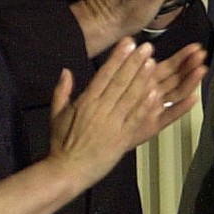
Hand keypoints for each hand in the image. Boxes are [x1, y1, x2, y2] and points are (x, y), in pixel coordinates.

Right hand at [45, 40, 205, 185]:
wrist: (68, 170)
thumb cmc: (61, 143)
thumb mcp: (56, 114)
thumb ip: (62, 91)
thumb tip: (65, 71)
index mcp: (85, 102)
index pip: (104, 75)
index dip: (117, 58)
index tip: (127, 43)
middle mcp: (101, 110)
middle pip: (120, 82)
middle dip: (134, 63)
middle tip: (147, 47)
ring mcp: (113, 123)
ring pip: (131, 97)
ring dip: (143, 79)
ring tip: (154, 63)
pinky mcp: (123, 137)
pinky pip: (137, 118)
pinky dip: (147, 105)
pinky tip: (158, 92)